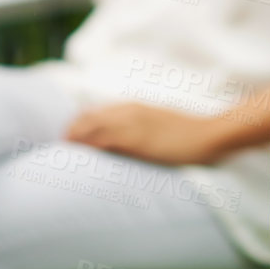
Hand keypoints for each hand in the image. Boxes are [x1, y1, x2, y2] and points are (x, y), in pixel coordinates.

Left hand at [64, 103, 232, 165]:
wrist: (209, 135)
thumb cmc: (189, 134)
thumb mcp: (160, 125)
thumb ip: (141, 128)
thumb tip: (127, 143)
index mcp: (133, 107)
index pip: (93, 113)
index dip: (77, 127)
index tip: (67, 141)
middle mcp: (129, 112)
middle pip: (87, 119)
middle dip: (70, 134)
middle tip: (60, 152)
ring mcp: (132, 124)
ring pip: (90, 128)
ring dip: (75, 142)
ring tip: (62, 158)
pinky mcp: (137, 140)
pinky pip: (104, 141)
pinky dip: (89, 149)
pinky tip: (80, 160)